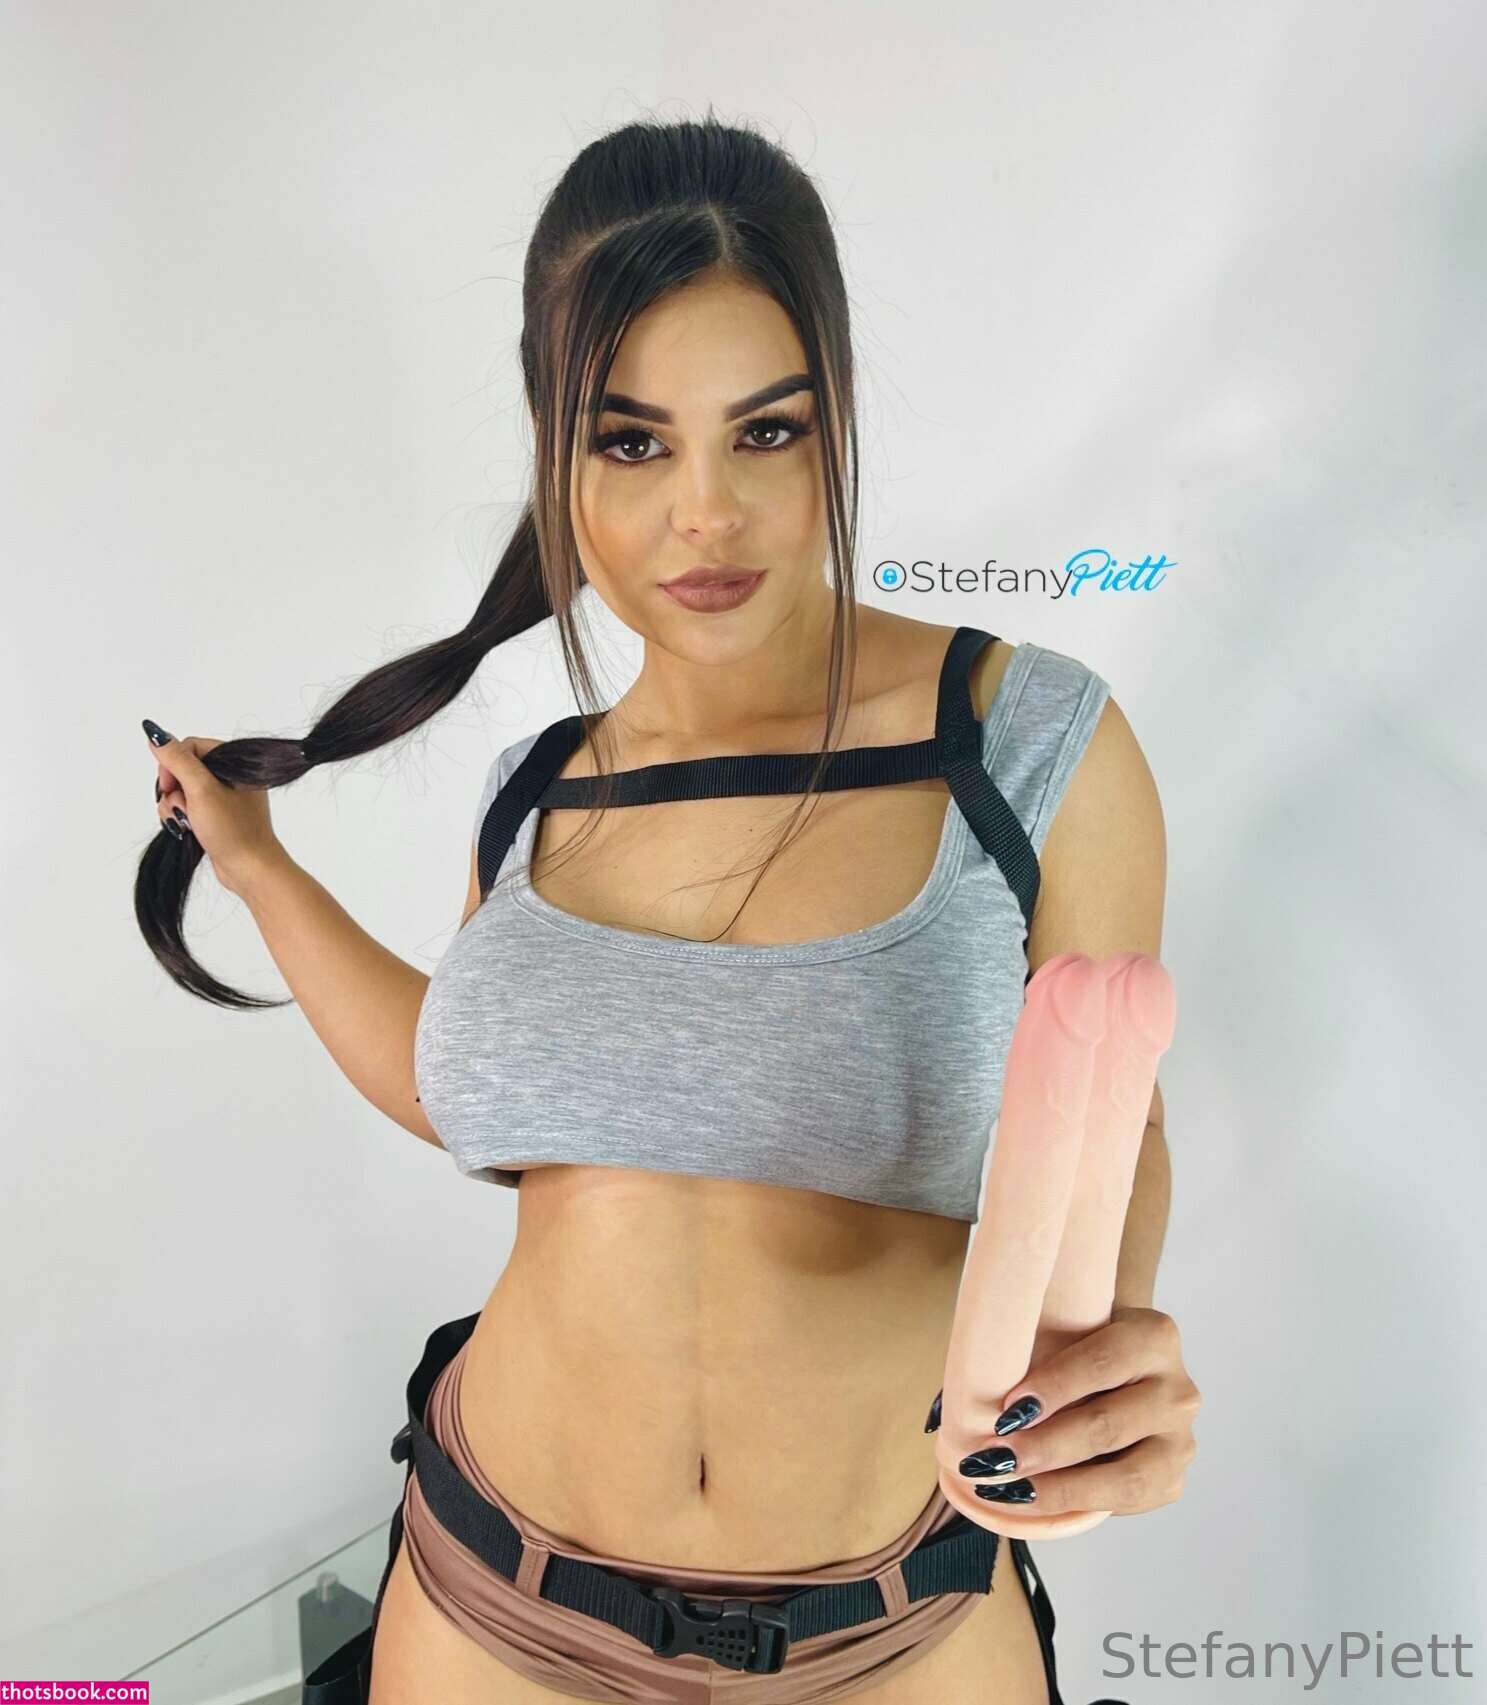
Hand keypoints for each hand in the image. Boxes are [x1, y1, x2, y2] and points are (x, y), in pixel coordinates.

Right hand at [143, 722, 283, 897]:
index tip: (170, 786)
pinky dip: (181, 817)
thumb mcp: (201, 789)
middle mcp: (230, 776)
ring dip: (175, 806)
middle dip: (173, 789)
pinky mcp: (216, 815)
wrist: (248, 868)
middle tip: (182, 808)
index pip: (190, 746)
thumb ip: (177, 760)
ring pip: (181, 789)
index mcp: (235, 762)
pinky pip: (187, 806)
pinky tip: (187, 830)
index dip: (173, 765)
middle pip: (182, 768)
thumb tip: (155, 735)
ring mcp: (223, 796)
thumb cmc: (232, 829)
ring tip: (187, 823)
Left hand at [936, 1305, 1200, 1515]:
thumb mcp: (1061, 1332)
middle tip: (995, 1456)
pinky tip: (1032, 1501)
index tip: (1009, 1406)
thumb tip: (947, 1412)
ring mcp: (1180, 1439)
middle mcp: (1179, 1388)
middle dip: (1045, 1445)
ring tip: (1008, 1486)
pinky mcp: (1172, 1480)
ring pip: (1123, 1474)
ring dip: (1059, 1484)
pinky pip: (1125, 1502)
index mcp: (1154, 1336)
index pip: (1106, 1359)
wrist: (1128, 1369)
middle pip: (1108, 1422)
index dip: (1056, 1384)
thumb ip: (1020, 1354)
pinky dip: (1074, 1505)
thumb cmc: (1080, 1345)